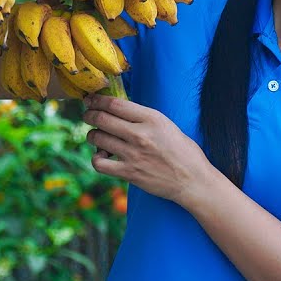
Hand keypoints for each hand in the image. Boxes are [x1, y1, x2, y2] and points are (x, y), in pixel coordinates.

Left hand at [83, 93, 214, 207]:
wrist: (193, 180)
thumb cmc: (184, 151)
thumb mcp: (167, 125)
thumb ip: (144, 118)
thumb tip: (119, 110)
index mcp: (152, 118)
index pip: (115, 104)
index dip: (97, 100)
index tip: (91, 100)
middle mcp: (140, 134)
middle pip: (101, 118)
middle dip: (89, 115)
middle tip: (88, 115)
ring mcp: (133, 154)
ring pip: (97, 138)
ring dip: (92, 135)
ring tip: (97, 136)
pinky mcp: (129, 173)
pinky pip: (99, 163)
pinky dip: (96, 158)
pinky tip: (103, 157)